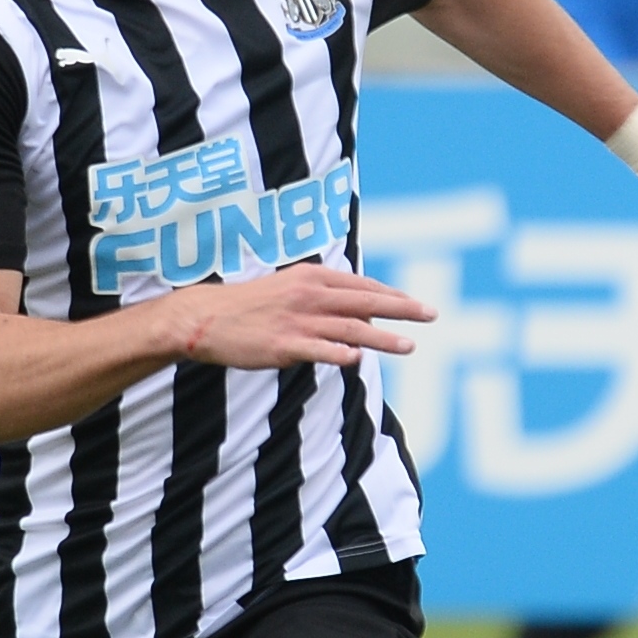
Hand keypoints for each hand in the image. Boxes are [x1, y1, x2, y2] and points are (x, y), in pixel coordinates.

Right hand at [163, 263, 438, 371]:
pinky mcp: (284, 345)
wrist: (206, 318)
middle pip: (365, 302)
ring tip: (409, 345)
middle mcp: (309, 295)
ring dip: (383, 337)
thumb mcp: (289, 288)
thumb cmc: (250, 306)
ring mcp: (297, 320)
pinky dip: (340, 354)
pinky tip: (359, 359)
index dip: (391, 295)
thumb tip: (360, 310)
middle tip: (431, 314)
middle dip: (402, 308)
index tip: (415, 303)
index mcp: (311, 277)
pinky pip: (319, 350)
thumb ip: (324, 296)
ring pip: (350, 328)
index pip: (361, 285)